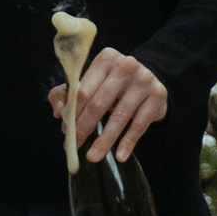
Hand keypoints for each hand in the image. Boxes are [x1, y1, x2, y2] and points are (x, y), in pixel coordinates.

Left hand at [50, 47, 167, 163]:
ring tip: (92, 157)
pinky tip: (120, 155)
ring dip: (104, 140)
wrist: (149, 80)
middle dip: (84, 127)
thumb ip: (68, 94)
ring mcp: (144, 79)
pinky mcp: (158, 95)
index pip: (83, 90)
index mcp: (106, 58)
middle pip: (99, 102)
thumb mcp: (91, 83)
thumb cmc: (113, 84)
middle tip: (74, 146)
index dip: (72, 112)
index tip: (65, 131)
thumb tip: (59, 111)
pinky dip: (128, 141)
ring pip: (119, 116)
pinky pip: (140, 123)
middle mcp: (126, 64)